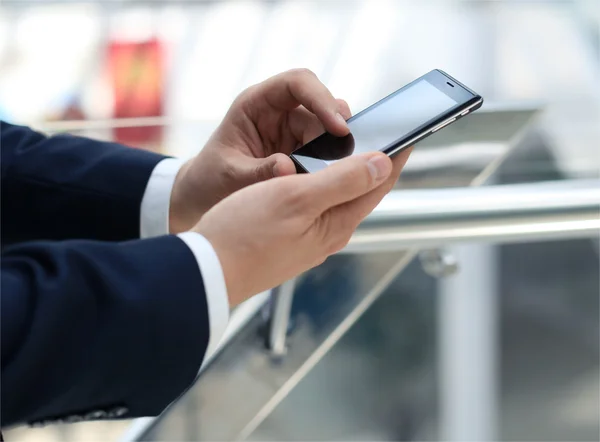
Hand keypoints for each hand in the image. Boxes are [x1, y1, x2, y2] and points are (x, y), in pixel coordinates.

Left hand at [169, 69, 351, 233]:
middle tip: (343, 159)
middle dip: (334, 130)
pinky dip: (332, 162)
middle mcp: (278, 111)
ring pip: (327, 129)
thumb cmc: (211, 179)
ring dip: (335, 148)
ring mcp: (292, 130)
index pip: (297, 83)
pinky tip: (334, 178)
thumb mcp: (230, 176)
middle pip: (320, 106)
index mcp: (256, 103)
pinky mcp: (301, 149)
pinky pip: (325, 149)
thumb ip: (258, 172)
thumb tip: (289, 169)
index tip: (338, 127)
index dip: (321, 98)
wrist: (205, 194)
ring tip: (338, 172)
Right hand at [193, 148, 411, 306]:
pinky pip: (317, 207)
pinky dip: (323, 185)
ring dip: (349, 173)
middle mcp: (328, 233)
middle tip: (383, 135)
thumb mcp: (296, 198)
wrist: (208, 270)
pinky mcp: (290, 239)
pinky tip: (313, 176)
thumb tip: (382, 163)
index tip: (409, 132)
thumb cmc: (245, 234)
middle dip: (375, 164)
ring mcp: (309, 238)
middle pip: (362, 192)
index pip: (379, 183)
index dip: (396, 156)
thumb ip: (342, 181)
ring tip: (354, 149)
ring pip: (339, 199)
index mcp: (337, 223)